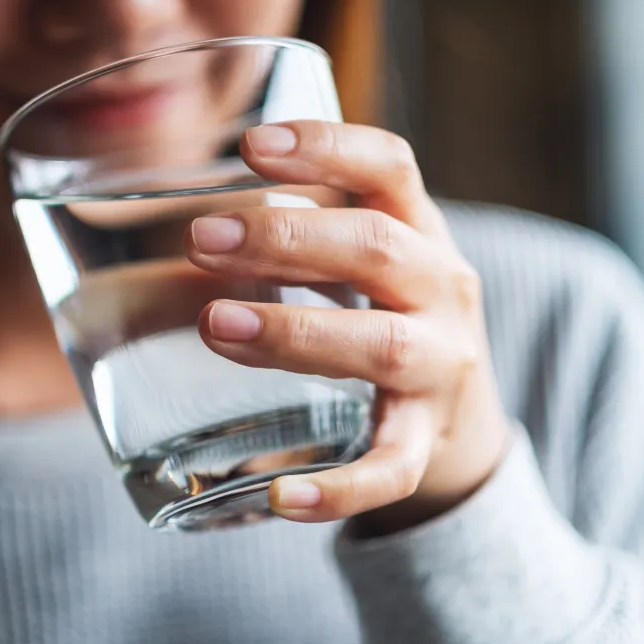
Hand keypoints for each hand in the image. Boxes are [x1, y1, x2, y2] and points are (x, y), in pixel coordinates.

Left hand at [184, 121, 512, 534]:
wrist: (461, 420)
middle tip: (201, 239)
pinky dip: (339, 488)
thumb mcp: (363, 261)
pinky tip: (282, 498)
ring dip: (296, 332)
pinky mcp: (426, 442)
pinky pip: (391, 468)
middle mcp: (443, 289)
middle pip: (378, 249)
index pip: (389, 167)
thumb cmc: (388, 317)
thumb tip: (182, 212)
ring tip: (216, 325)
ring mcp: (442, 367)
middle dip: (288, 240)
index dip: (327, 147)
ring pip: (383, 346)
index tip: (253, 145)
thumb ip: (297, 231)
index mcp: (420, 232)